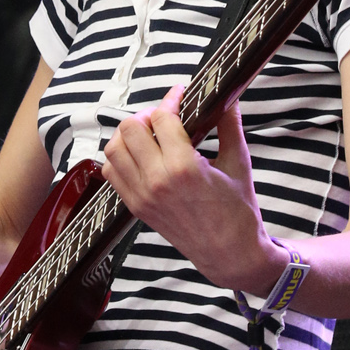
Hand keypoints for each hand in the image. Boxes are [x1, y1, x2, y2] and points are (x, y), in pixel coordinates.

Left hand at [100, 86, 281, 296]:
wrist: (229, 254)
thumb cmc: (238, 212)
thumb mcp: (238, 163)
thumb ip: (229, 125)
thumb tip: (228, 97)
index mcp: (184, 168)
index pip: (162, 118)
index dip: (171, 99)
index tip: (180, 94)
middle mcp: (157, 181)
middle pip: (130, 128)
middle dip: (147, 115)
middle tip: (165, 117)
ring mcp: (142, 196)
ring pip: (114, 148)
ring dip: (129, 135)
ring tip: (150, 134)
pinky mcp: (136, 207)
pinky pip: (111, 172)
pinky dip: (120, 158)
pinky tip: (141, 155)